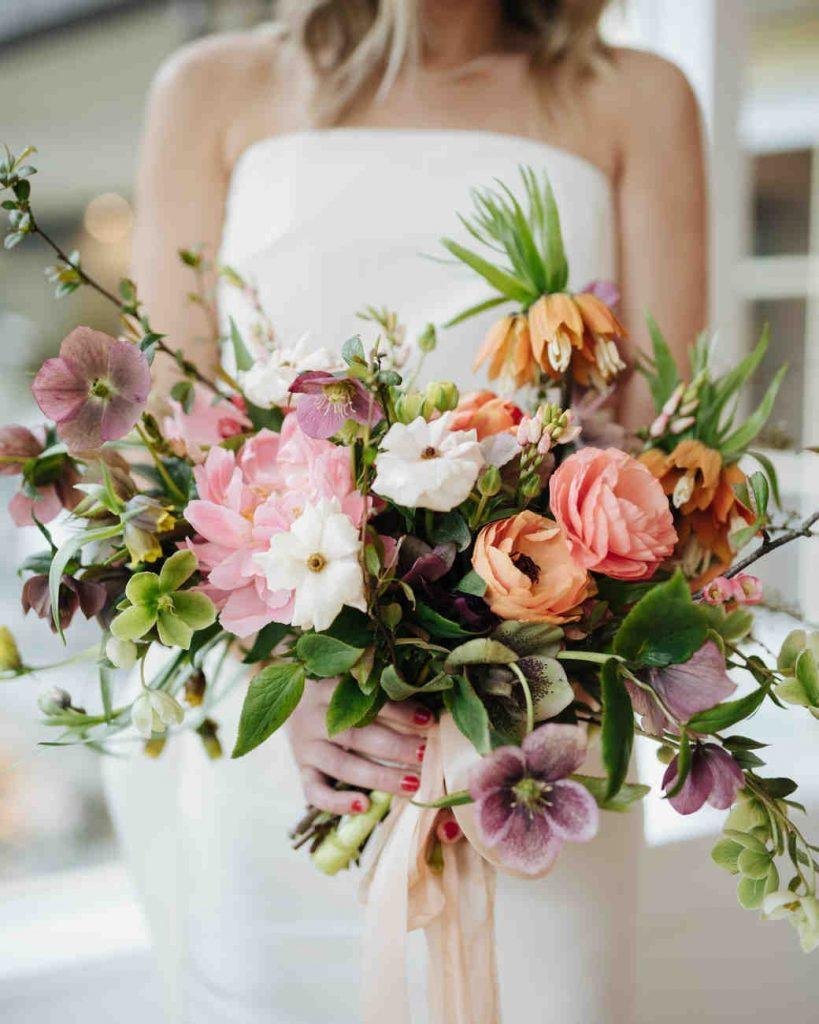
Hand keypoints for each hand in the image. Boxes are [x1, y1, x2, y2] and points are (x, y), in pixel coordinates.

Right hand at [287, 678, 433, 814]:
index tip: (428, 720)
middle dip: (396, 746)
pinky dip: (337, 803)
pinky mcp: (301, 769)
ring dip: (380, 777)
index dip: (399, 711)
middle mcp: (314, 718)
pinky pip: (314, 792)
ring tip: (412, 784)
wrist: (284, 696)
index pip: (366, 701)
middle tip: (426, 754)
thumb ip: (374, 691)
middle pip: (358, 735)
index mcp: (328, 688)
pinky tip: (364, 806)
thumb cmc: (330, 688)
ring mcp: (306, 746)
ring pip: (343, 765)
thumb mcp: (345, 680)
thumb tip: (423, 708)